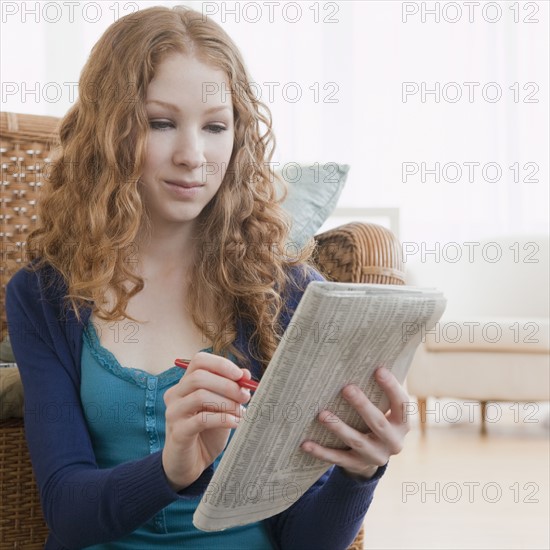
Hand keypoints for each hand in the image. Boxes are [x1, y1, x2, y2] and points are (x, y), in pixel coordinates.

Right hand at [162, 352, 251, 490]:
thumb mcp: (223, 408)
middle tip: (245, 396)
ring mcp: (173, 413)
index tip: (240, 375)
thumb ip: (232, 390)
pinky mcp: (178, 432)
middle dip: (227, 384)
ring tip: (241, 412)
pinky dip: (223, 419)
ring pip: (199, 395)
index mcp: (185, 384)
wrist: (191, 464)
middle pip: (199, 376)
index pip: (199, 361)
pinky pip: (201, 420)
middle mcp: (175, 394)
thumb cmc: (207, 432)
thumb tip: (246, 374)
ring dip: (226, 402)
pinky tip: (235, 423)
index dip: (221, 364)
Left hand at [300, 367, 410, 479]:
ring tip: (322, 414)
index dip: (391, 387)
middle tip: (347, 388)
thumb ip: (378, 391)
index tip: (379, 369)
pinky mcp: (356, 465)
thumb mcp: (385, 409)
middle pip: (378, 423)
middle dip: (362, 406)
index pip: (401, 404)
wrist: (374, 456)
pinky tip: (305, 443)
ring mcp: (375, 456)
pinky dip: (321, 451)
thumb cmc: (377, 419)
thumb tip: (363, 358)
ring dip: (338, 427)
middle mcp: (393, 442)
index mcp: (402, 424)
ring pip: (357, 441)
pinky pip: (337, 458)